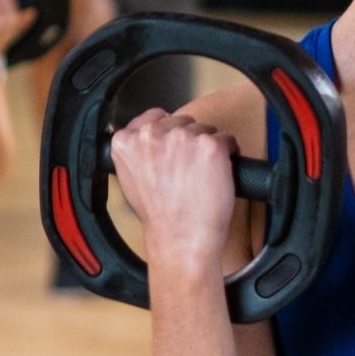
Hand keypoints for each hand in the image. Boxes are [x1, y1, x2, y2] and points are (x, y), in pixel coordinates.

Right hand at [109, 108, 238, 269]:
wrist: (181, 238)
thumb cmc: (159, 216)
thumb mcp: (130, 178)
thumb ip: (137, 151)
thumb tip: (149, 134)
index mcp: (126, 141)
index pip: (153, 116)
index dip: (167, 133)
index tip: (171, 148)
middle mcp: (152, 134)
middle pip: (182, 121)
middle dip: (188, 141)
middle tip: (187, 171)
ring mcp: (182, 138)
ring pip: (204, 129)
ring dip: (207, 148)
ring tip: (200, 176)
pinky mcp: (210, 146)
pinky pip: (227, 140)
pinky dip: (228, 155)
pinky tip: (217, 174)